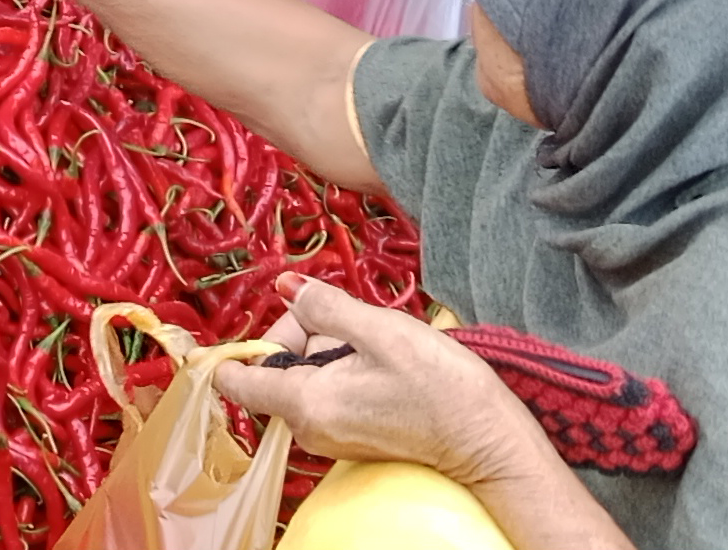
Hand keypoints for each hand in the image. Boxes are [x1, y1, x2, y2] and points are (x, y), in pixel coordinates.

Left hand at [214, 277, 541, 486]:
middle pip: (277, 367)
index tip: (267, 319)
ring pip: (306, 376)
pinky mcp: (352, 437)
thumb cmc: (440, 386)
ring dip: (332, 350)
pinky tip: (384, 365)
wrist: (490, 442)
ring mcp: (330, 437)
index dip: (243, 344)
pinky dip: (346, 369)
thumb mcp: (380, 330)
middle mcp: (309, 429)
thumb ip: (324, 306)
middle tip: (352, 323)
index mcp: (304, 404)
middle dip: (306, 335)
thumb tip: (284, 286)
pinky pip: (329, 392)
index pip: (236, 381)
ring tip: (378, 346)